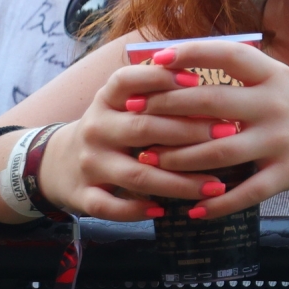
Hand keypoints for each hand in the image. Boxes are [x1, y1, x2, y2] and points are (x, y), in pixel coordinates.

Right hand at [35, 61, 224, 220]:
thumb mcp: (125, 101)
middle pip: (143, 127)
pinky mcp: (83, 194)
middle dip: (189, 131)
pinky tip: (164, 211)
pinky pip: (110, 207)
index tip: (198, 80)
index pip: (127, 80)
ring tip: (216, 185)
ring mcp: (89, 163)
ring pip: (136, 173)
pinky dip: (136, 210)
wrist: (59, 162)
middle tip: (229, 133)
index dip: (160, 78)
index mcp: (107, 99)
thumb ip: (158, 90)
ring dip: (179, 182)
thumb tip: (209, 79)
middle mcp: (96, 128)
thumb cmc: (114, 127)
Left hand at [113, 38, 288, 216]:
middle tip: (133, 114)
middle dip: (165, 109)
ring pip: (217, 153)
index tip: (155, 61)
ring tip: (150, 163)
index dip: (190, 54)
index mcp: (275, 77)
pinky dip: (217, 205)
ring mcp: (282, 141)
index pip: (228, 55)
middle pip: (210, 104)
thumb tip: (188, 70)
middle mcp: (276, 105)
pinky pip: (246, 193)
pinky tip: (194, 211)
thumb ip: (246, 77)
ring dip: (178, 159)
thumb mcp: (286, 82)